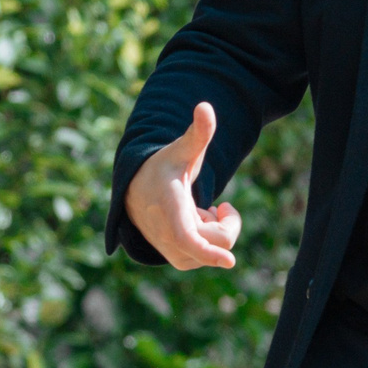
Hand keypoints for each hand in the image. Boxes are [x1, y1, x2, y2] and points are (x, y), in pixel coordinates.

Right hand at [123, 103, 243, 270]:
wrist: (137, 191)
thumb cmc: (164, 168)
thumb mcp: (181, 150)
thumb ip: (198, 133)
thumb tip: (205, 106)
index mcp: (168, 209)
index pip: (189, 239)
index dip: (209, 252)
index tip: (230, 261)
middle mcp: (167, 236)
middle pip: (216, 243)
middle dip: (228, 224)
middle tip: (220, 206)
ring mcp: (171, 251)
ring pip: (213, 253)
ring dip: (216, 232)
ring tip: (201, 213)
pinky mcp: (177, 259)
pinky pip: (207, 258)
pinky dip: (211, 242)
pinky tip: (198, 225)